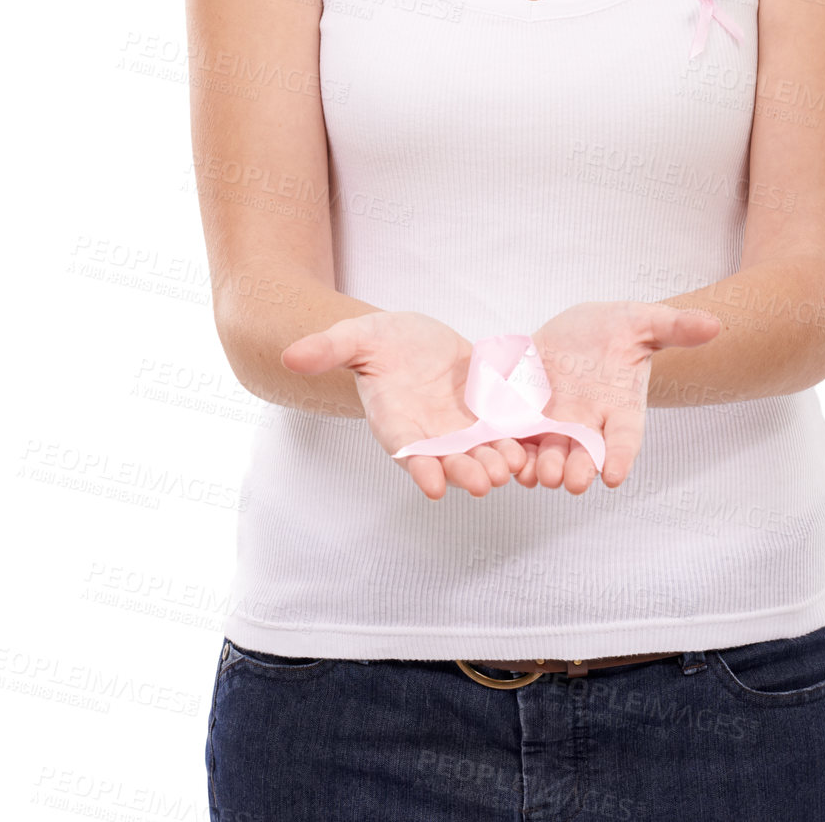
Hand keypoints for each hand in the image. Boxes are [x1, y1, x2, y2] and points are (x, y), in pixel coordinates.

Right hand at [280, 311, 529, 500]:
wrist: (408, 339)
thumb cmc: (376, 342)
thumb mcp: (353, 338)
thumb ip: (328, 349)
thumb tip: (290, 355)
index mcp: (396, 423)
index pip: (407, 451)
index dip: (419, 468)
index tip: (430, 486)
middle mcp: (430, 433)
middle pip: (450, 460)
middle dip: (465, 471)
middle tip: (483, 482)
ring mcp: (460, 426)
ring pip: (481, 450)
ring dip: (497, 461)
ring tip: (512, 467)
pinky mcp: (486, 412)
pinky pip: (505, 429)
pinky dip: (519, 439)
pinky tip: (535, 445)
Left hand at [513, 301, 720, 494]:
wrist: (580, 332)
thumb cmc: (617, 329)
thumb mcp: (643, 321)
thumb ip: (674, 326)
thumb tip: (715, 325)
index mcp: (621, 408)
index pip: (625, 439)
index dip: (621, 457)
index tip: (615, 476)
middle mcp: (589, 424)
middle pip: (584, 456)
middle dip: (577, 469)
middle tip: (571, 481)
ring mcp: (556, 423)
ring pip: (549, 454)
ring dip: (542, 467)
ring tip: (537, 474)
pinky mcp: (525, 415)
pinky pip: (518, 440)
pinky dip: (513, 452)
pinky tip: (507, 460)